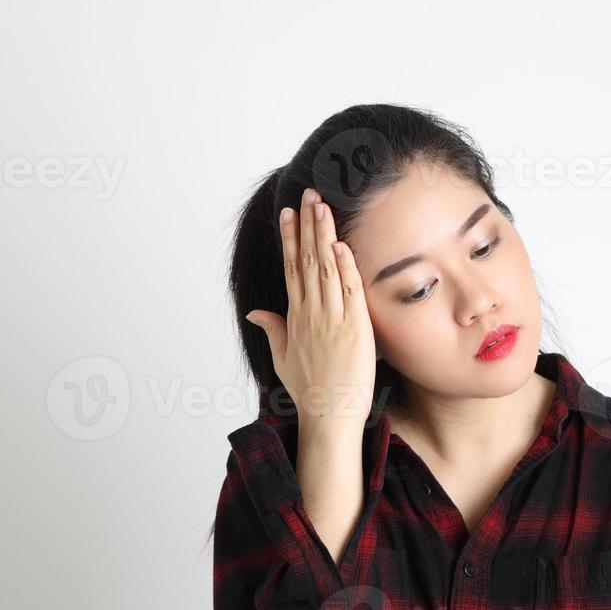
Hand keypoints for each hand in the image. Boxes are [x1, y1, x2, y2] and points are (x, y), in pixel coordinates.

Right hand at [245, 187, 376, 426]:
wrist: (328, 415)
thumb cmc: (310, 391)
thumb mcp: (284, 358)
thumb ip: (272, 330)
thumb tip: (256, 312)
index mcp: (295, 317)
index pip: (292, 268)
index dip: (291, 238)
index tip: (289, 213)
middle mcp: (311, 314)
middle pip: (308, 260)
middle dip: (308, 224)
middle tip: (309, 194)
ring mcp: (332, 319)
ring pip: (326, 269)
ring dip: (324, 235)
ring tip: (322, 206)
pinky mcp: (354, 328)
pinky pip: (349, 291)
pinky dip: (344, 267)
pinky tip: (340, 244)